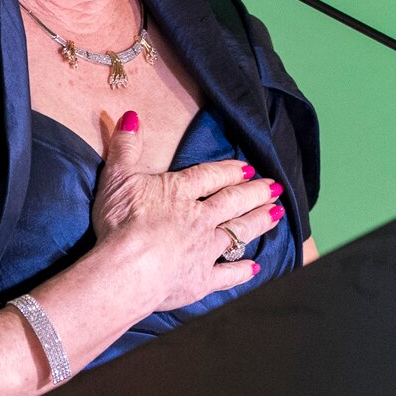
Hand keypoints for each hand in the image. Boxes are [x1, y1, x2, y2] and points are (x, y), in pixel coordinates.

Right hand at [89, 109, 284, 311]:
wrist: (126, 269)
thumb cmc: (120, 221)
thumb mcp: (117, 176)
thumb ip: (125, 146)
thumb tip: (131, 115)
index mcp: (180, 192)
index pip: (210, 176)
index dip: (230, 171)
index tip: (249, 169)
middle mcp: (200, 219)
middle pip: (233, 201)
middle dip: (256, 193)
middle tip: (276, 188)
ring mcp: (204, 250)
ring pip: (239, 232)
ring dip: (259, 222)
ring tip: (277, 214)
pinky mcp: (202, 280)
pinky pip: (228, 275)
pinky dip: (242, 271)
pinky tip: (255, 267)